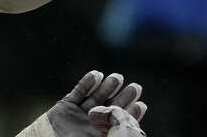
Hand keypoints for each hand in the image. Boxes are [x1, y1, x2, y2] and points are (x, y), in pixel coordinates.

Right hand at [18, 71, 146, 136]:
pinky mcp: (64, 107)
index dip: (131, 114)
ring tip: (117, 78)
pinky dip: (86, 83)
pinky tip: (96, 75)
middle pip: (111, 107)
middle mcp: (91, 124)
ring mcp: (78, 114)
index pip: (119, 123)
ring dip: (107, 87)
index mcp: (100, 135)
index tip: (141, 105)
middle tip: (136, 88)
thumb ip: (111, 132)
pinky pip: (78, 93)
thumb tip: (130, 127)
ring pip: (96, 97)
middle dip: (124, 97)